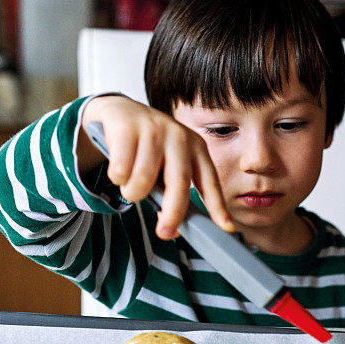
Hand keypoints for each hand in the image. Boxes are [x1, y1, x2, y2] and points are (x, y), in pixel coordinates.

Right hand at [79, 95, 234, 238]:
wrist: (120, 111)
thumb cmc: (148, 147)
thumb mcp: (168, 164)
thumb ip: (174, 191)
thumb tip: (174, 229)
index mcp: (196, 147)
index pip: (210, 182)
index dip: (218, 206)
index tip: (227, 227)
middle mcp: (179, 137)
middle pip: (179, 184)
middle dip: (173, 213)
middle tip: (164, 232)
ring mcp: (154, 129)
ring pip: (143, 180)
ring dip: (132, 192)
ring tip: (130, 185)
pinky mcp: (128, 127)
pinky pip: (121, 171)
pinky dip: (117, 178)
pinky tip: (118, 168)